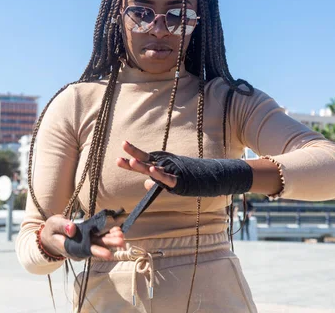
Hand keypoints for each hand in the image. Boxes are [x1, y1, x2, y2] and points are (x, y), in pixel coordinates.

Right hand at [40, 214, 124, 260]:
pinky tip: (117, 230)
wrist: (51, 235)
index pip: (86, 250)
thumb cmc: (51, 230)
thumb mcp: (53, 225)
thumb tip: (73, 229)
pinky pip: (99, 236)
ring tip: (122, 235)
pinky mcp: (88, 237)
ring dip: (111, 239)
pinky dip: (108, 233)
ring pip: (100, 241)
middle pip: (96, 246)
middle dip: (109, 244)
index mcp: (71, 248)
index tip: (109, 253)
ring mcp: (85, 243)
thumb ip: (62, 226)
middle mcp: (80, 248)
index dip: (97, 251)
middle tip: (121, 242)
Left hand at [116, 140, 253, 196]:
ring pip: (155, 168)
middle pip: (147, 160)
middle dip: (133, 157)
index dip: (133, 155)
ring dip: (142, 166)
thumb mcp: (172, 181)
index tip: (120, 150)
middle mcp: (167, 166)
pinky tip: (151, 171)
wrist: (215, 177)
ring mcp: (174, 172)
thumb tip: (145, 183)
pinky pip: (168, 178)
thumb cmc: (194, 178)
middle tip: (119, 153)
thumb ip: (157, 182)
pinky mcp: (181, 180)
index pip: (145, 159)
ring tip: (130, 161)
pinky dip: (160, 175)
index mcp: (163, 165)